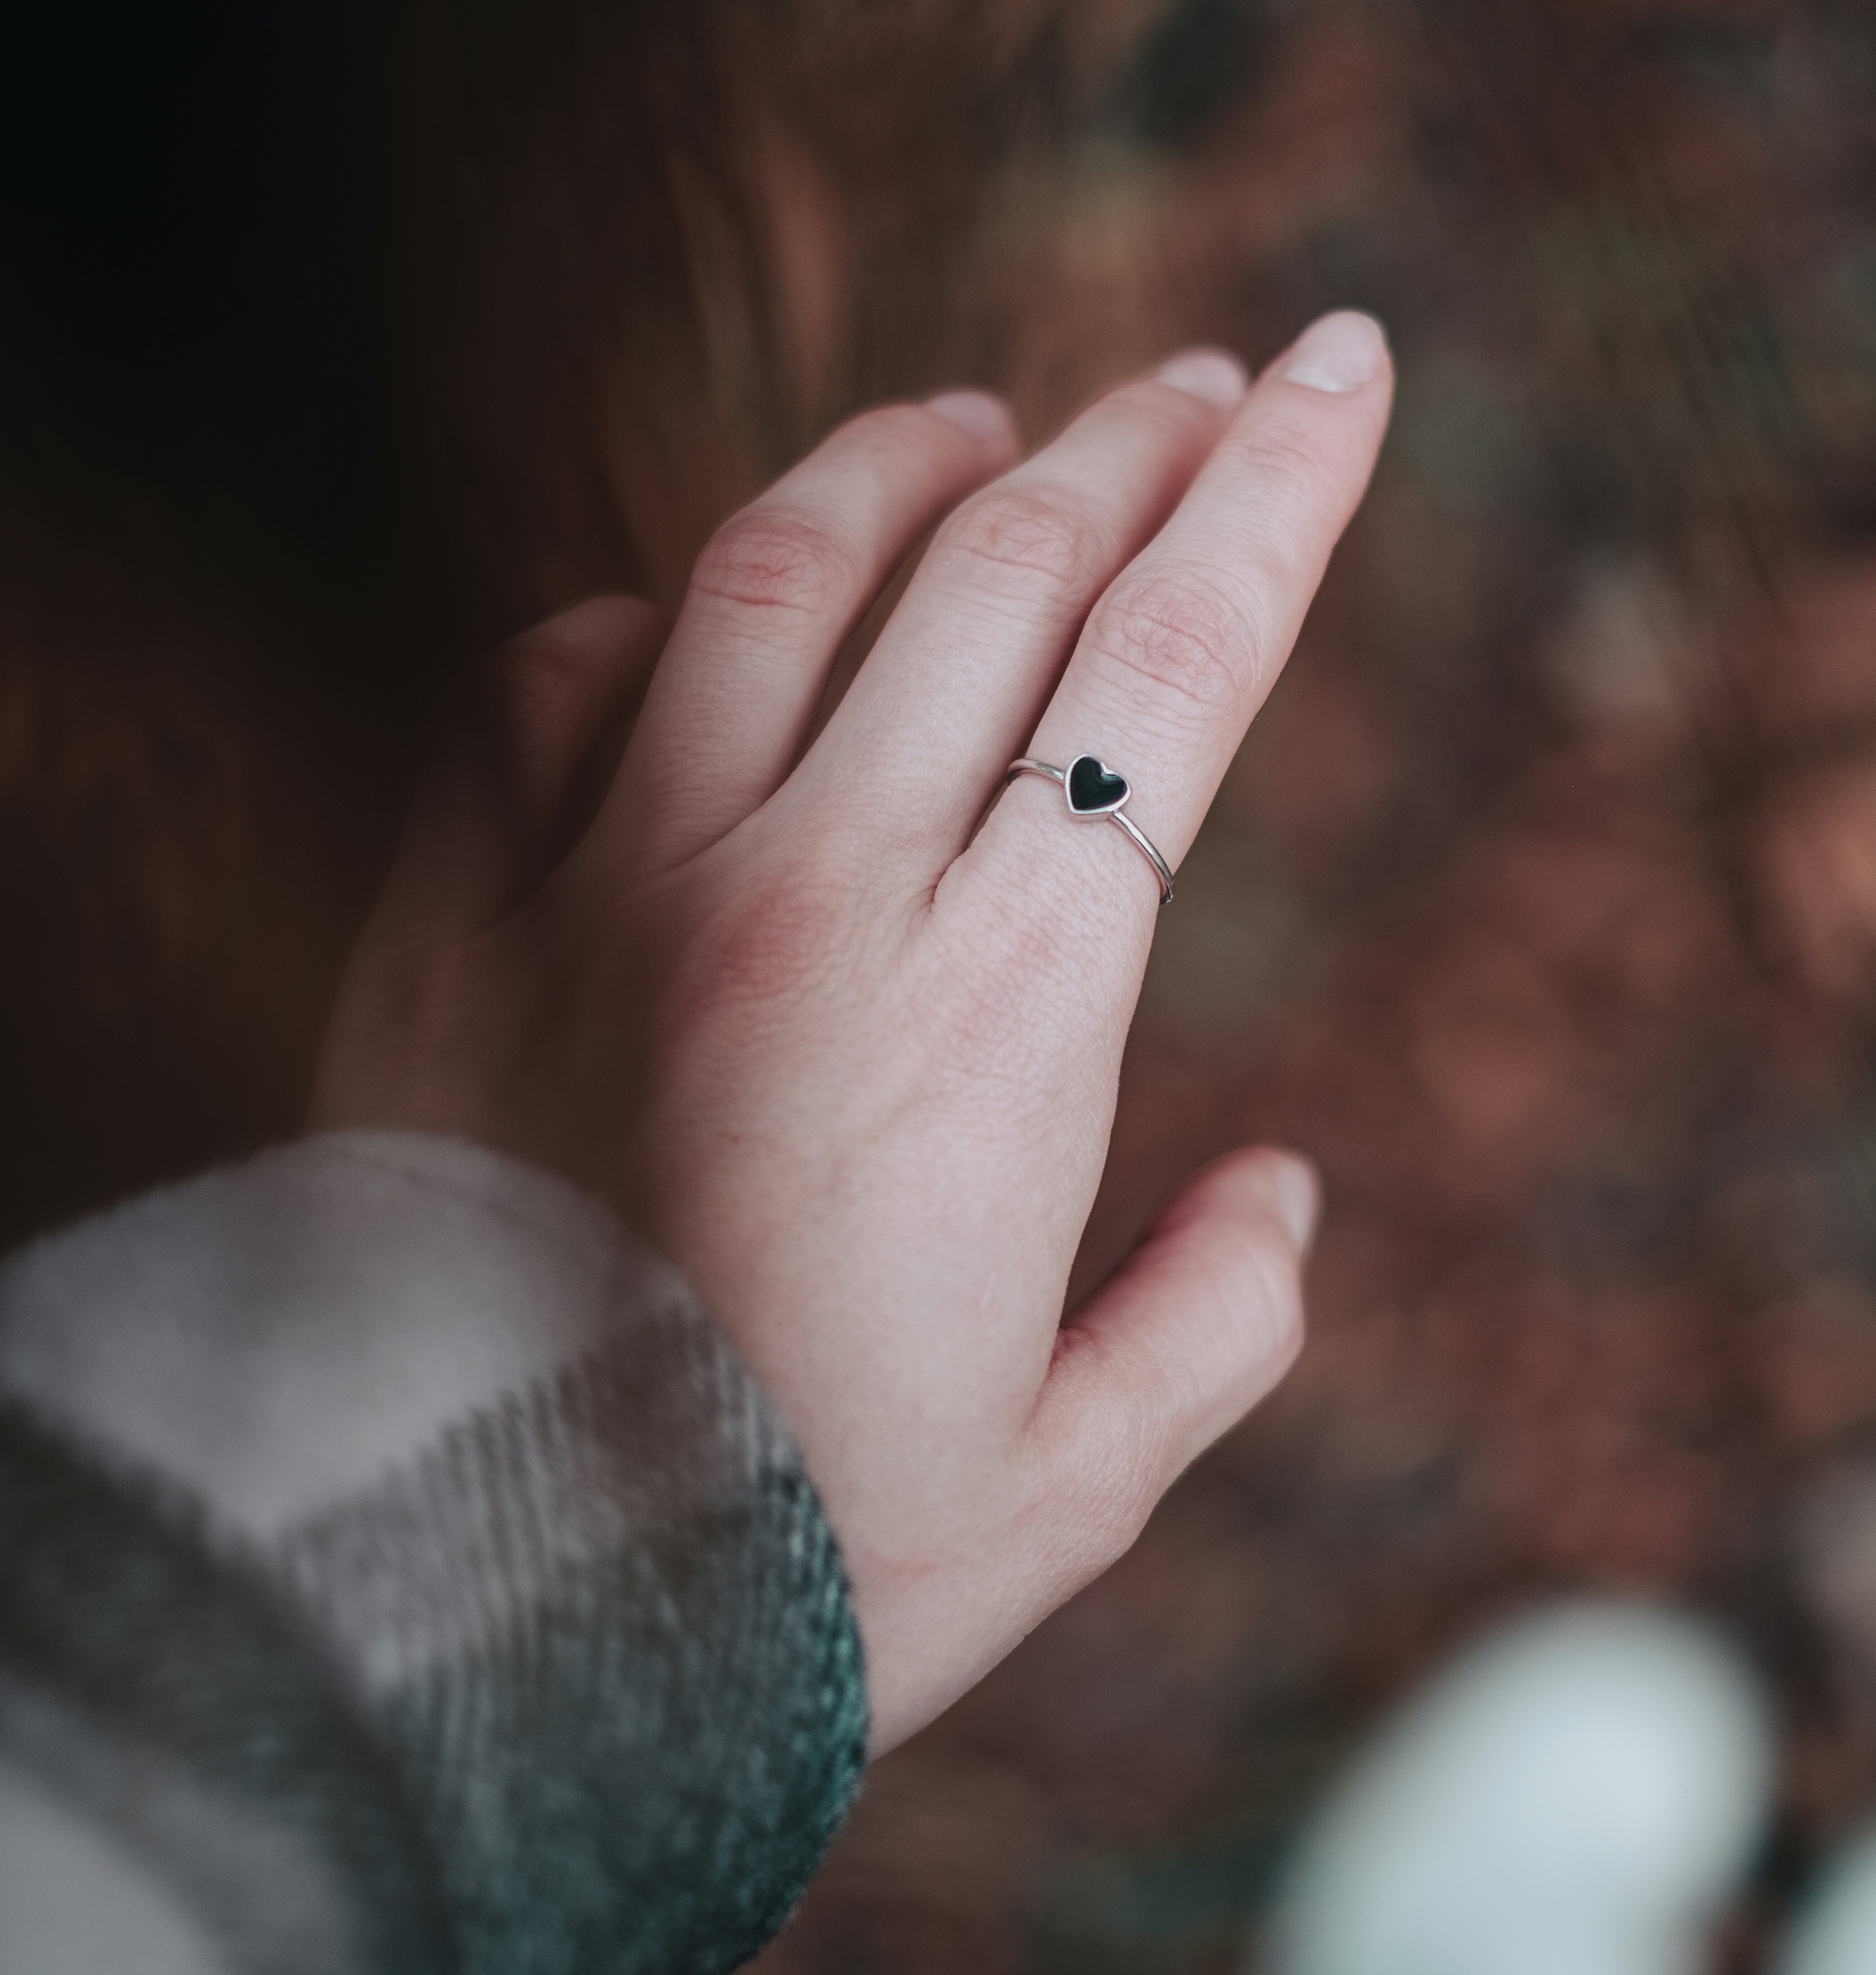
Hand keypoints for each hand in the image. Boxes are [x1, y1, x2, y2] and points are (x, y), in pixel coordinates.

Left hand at [314, 314, 1393, 1751]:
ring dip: (900, 466)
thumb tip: (1280, 1191)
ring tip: (969, 424)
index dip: (1279, 493)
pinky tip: (681, 616)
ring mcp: (615, 884)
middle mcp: (817, 897)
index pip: (1174, 668)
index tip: (1335, 363)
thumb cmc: (792, 1572)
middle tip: (1194, 387)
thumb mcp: (1062, 1488)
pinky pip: (548, 681)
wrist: (468, 1612)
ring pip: (781, 570)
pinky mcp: (453, 916)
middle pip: (1006, 573)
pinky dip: (637, 619)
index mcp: (1004, 1018)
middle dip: (1127, 448)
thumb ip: (1211, 1325)